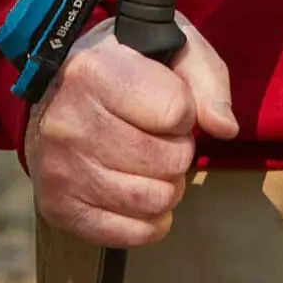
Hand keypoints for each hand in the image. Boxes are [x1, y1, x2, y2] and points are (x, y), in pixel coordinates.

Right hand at [24, 14, 236, 246]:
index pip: (176, 112)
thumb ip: (208, 81)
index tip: (171, 106)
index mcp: (97, 73)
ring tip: (154, 166)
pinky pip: (125, 235)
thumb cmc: (128, 63)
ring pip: (151, 200)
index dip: (188, 113)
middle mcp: (70, 123)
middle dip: (180, 152)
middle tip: (162, 139)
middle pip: (168, 162)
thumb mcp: (175, 48)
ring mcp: (59, 169)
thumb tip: (225, 129)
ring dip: (169, 187)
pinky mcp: (56, 207)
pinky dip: (150, 223)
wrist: (59, 86)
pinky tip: (145, 199)